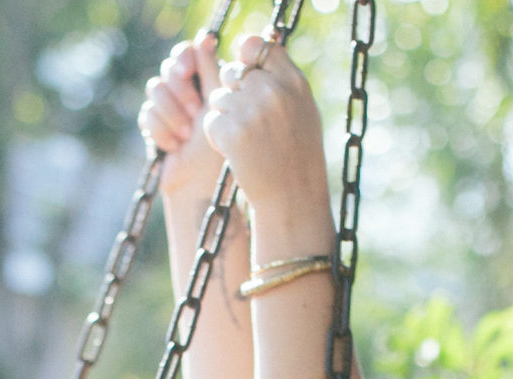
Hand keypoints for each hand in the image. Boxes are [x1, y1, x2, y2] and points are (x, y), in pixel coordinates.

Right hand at [139, 34, 228, 204]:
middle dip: (179, 92)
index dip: (183, 58)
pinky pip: (146, 113)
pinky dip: (161, 131)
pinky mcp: (153, 125)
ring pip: (155, 89)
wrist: (200, 186)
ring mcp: (168, 109)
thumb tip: (205, 40)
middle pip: (168, 68)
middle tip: (193, 114)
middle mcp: (186, 92)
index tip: (187, 71)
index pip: (187, 52)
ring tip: (186, 137)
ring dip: (171, 114)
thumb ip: (212, 73)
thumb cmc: (218, 151)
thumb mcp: (219, 107)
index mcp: (205, 83)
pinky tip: (174, 147)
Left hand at [200, 34, 330, 227]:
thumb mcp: (302, 110)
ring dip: (225, 118)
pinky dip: (217, 137)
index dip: (247, 59)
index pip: (259, 46)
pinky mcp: (229, 129)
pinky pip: (210, 120)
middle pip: (232, 72)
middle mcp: (272, 90)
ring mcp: (250, 109)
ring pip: (218, 98)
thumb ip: (281, 79)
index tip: (248, 77)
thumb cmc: (298, 157)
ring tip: (249, 142)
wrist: (292, 199)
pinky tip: (238, 153)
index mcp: (294, 81)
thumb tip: (250, 46)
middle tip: (250, 122)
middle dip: (233, 93)